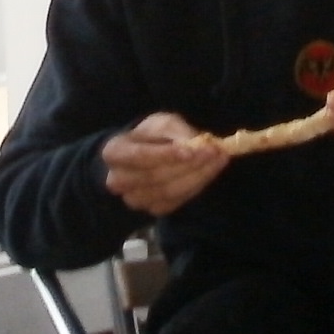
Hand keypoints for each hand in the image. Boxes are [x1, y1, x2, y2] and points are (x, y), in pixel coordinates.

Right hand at [103, 113, 228, 216]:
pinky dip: (197, 186)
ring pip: (170, 191)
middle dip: (189, 164)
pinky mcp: (153, 209)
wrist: (142, 158)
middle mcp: (118, 180)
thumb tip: (195, 142)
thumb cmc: (149, 137)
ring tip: (218, 159)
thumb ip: (175, 130)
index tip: (192, 149)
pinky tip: (210, 171)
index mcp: (114, 152)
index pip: (140, 156)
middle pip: (157, 176)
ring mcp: (134, 199)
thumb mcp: (160, 124)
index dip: (166, 154)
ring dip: (198, 175)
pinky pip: (178, 201)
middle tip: (215, 151)